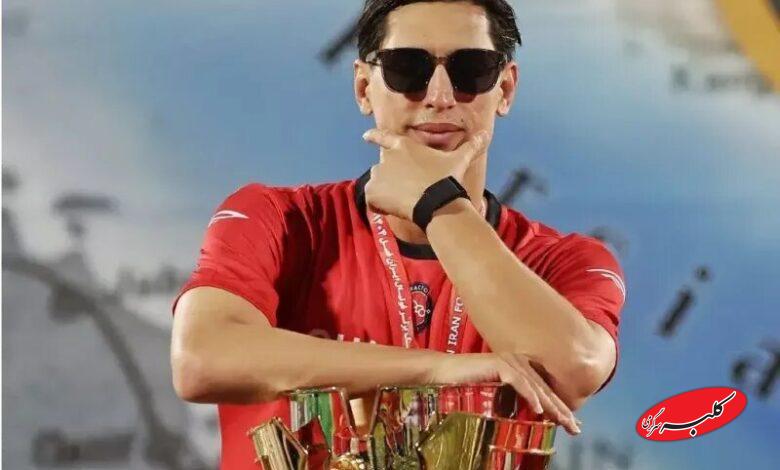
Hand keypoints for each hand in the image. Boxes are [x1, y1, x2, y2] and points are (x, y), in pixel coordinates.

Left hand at [361, 128, 488, 219]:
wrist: (436, 201)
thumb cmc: (446, 179)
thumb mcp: (459, 160)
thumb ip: (471, 146)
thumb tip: (486, 134)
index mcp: (404, 146)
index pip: (383, 137)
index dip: (374, 137)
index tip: (365, 137)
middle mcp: (387, 157)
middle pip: (383, 166)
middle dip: (391, 177)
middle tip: (407, 189)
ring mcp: (378, 174)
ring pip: (377, 182)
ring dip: (384, 190)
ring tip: (402, 201)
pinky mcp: (373, 192)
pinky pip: (371, 200)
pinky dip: (378, 206)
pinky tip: (394, 210)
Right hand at [428, 352, 581, 434]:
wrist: (443, 373)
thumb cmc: (465, 385)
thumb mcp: (494, 395)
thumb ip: (511, 399)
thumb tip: (529, 416)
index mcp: (520, 369)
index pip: (543, 391)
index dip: (558, 408)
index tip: (571, 425)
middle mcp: (518, 362)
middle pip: (544, 390)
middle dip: (561, 410)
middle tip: (575, 428)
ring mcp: (510, 361)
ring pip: (536, 387)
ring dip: (551, 406)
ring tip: (563, 422)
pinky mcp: (499, 363)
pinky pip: (519, 382)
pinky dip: (530, 395)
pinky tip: (539, 409)